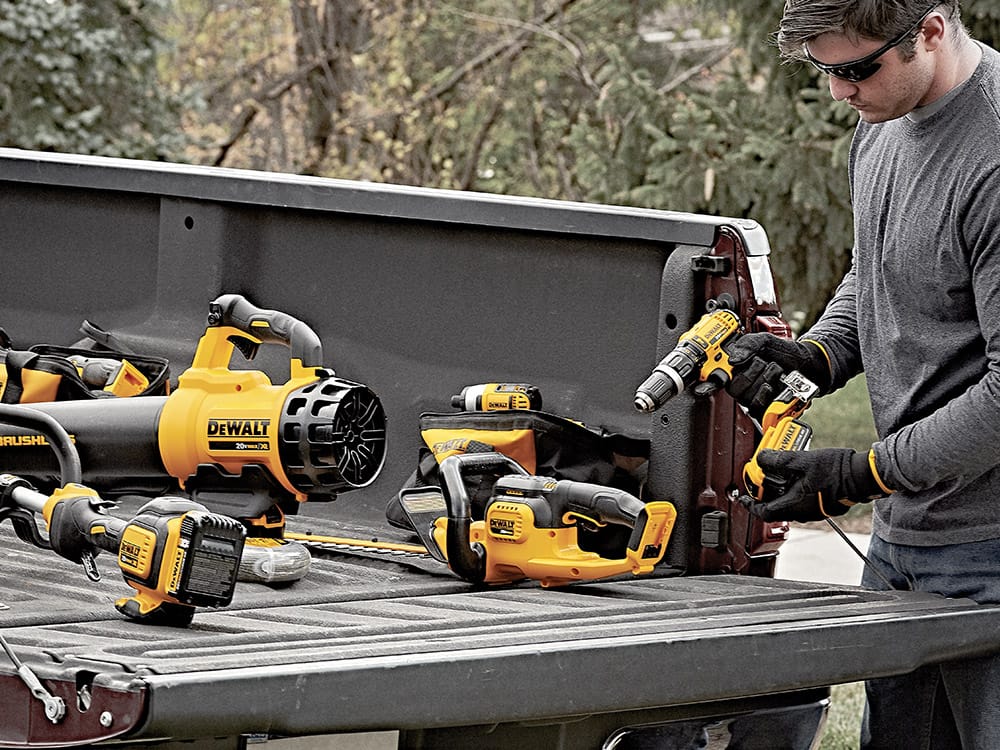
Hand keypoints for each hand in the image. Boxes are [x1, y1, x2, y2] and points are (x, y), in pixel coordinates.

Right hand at [694, 334, 830, 417]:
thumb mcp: (765, 340)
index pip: (715, 379)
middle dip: (752, 373)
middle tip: (763, 363)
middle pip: (734, 387)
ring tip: (775, 372)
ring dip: (765, 380)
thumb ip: (748, 344)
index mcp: (736, 368)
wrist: (810, 365)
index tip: (704, 385)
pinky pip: (760, 406)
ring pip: (748, 396)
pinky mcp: (765, 408)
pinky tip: (778, 385)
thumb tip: (733, 359)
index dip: (705, 383)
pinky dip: (771, 394)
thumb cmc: (787, 352)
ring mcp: (753, 398)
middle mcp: (741, 385)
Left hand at [744, 447, 884, 522]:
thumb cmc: (836, 470)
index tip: (743, 496)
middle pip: (775, 506)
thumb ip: (778, 461)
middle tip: (761, 476)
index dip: (750, 504)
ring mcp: (814, 511)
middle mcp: (803, 513)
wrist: (863, 475)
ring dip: (780, 488)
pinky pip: (801, 499)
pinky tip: (796, 473)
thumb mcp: (801, 460)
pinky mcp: (822, 505)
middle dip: (765, 491)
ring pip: (788, 502)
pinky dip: (793, 488)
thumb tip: (761, 459)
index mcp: (794, 506)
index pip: (764, 512)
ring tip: (778, 470)